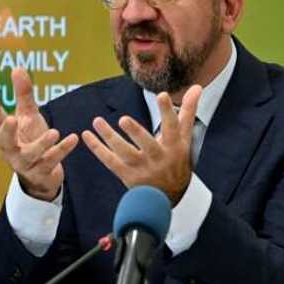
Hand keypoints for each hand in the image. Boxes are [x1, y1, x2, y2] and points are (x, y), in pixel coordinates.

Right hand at [0, 68, 78, 200]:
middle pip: (5, 141)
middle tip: (12, 118)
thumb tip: (17, 68)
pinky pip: (51, 161)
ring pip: (30, 154)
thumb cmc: (32, 141)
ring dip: (42, 144)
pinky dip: (62, 150)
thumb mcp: (28, 116)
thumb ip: (23, 94)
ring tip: (54, 132)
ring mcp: (25, 164)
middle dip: (7, 130)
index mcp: (6, 135)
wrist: (42, 175)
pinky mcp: (41, 173)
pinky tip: (73, 138)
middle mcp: (11, 150)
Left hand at [81, 86, 201, 204]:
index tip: (162, 95)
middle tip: (124, 119)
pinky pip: (110, 161)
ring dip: (109, 137)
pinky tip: (87, 135)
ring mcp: (142, 168)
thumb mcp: (184, 138)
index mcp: (174, 147)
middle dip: (136, 132)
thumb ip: (188, 112)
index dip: (168, 111)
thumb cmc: (177, 161)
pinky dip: (98, 149)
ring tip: (97, 121)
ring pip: (124, 153)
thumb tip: (197, 87)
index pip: (172, 127)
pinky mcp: (127, 176)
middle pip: (147, 145)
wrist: (168, 197)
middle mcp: (158, 158)